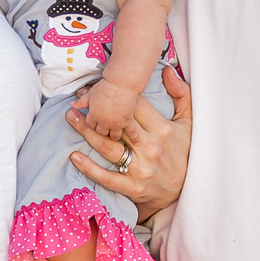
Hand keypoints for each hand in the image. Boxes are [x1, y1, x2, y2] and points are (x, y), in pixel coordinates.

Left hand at [67, 66, 191, 219]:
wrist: (184, 190)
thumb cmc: (183, 152)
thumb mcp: (188, 122)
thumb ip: (180, 94)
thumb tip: (167, 70)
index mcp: (162, 130)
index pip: (135, 107)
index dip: (116, 95)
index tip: (96, 88)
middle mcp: (150, 148)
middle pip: (117, 125)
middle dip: (95, 112)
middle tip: (76, 101)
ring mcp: (140, 168)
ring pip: (108, 147)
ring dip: (87, 132)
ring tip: (71, 118)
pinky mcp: (132, 187)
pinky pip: (106, 177)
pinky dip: (89, 168)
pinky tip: (74, 156)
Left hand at [81, 75, 140, 138]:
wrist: (120, 84)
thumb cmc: (104, 87)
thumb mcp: (90, 94)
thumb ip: (81, 101)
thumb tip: (72, 105)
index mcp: (94, 115)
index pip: (90, 125)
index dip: (92, 123)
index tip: (95, 122)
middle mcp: (104, 122)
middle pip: (101, 132)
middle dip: (102, 131)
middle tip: (105, 128)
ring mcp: (116, 123)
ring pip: (114, 136)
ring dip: (114, 135)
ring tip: (116, 135)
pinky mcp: (127, 121)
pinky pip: (131, 132)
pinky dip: (134, 138)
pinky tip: (136, 143)